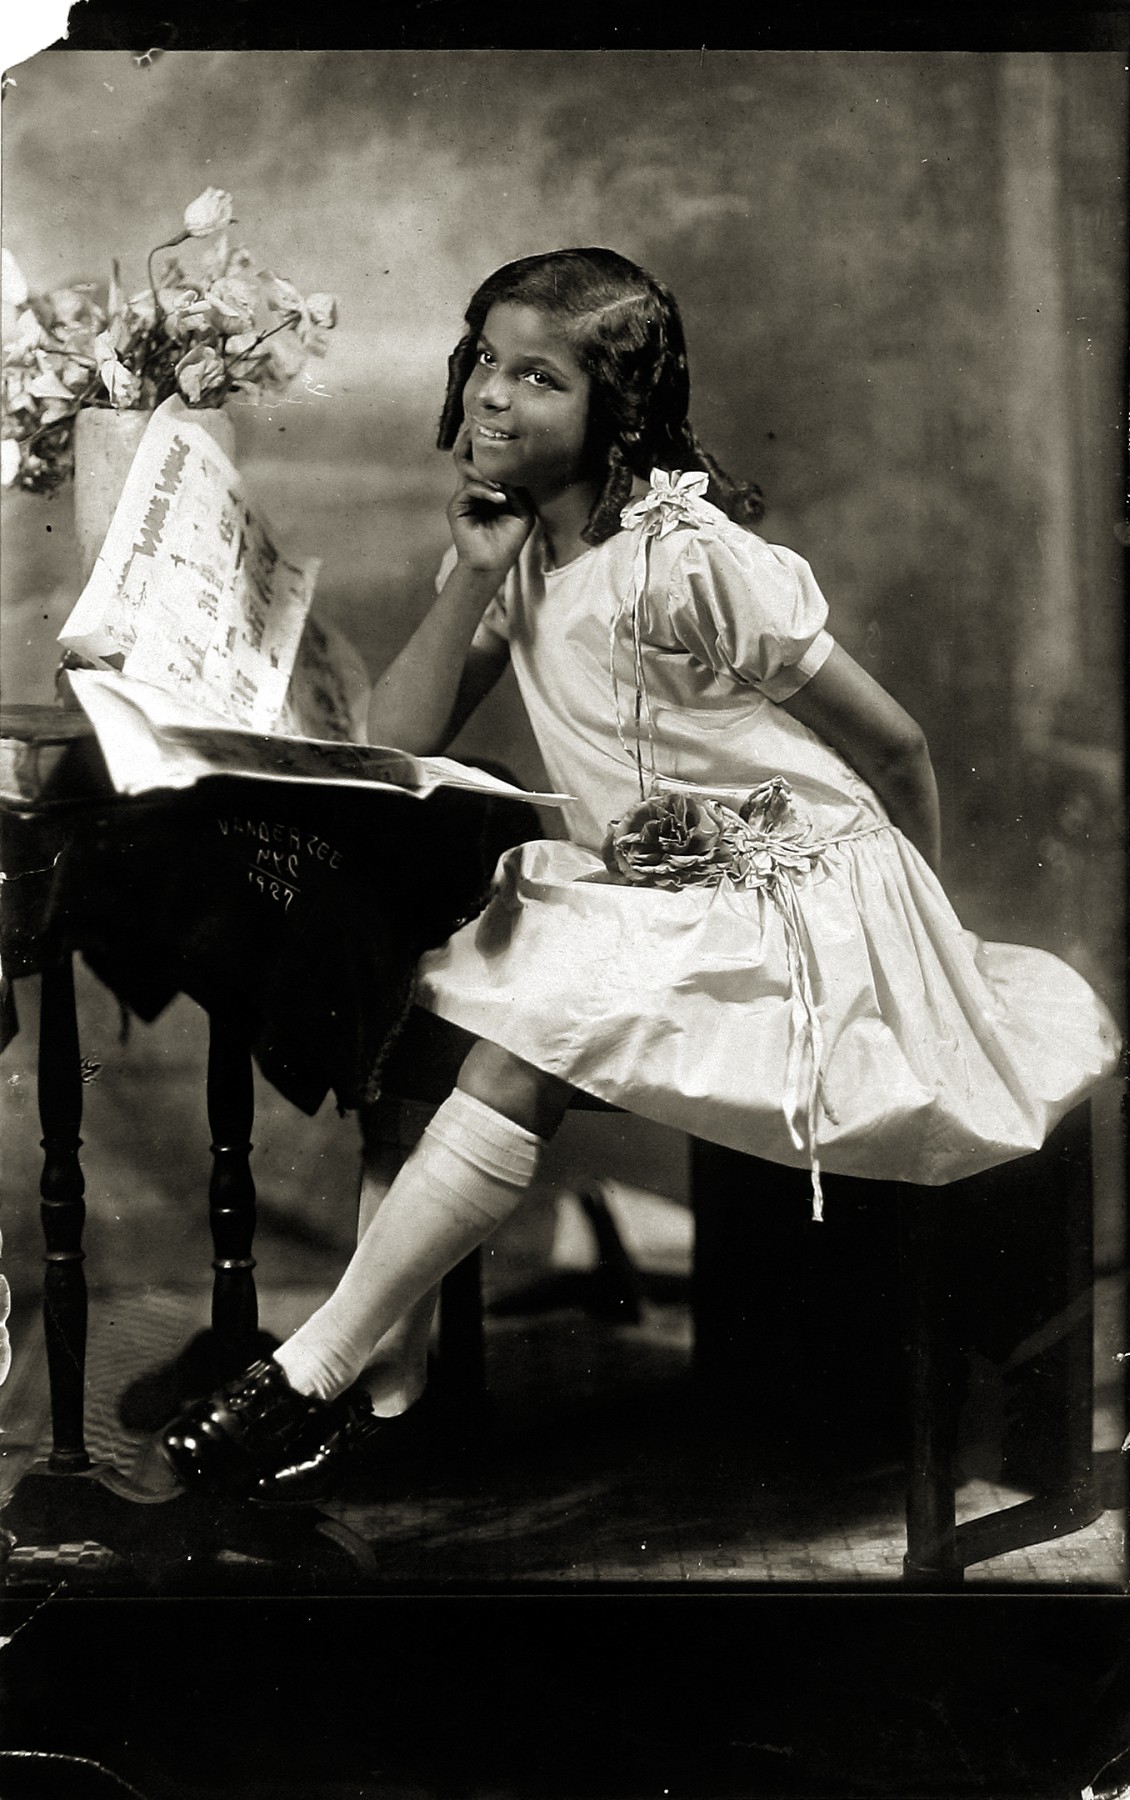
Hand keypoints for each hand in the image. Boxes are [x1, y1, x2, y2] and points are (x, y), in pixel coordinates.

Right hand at [447, 428, 534, 576]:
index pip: (485, 459)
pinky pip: (468, 489)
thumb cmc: (509, 539)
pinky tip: (499, 499)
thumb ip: (518, 491)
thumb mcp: (523, 512)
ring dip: (484, 471)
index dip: (488, 445)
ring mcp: (463, 495)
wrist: (492, 563)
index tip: (501, 429)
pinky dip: (485, 491)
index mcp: (488, 485)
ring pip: (465, 468)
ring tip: (500, 480)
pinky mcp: (456, 506)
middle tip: (483, 429)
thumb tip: (512, 471)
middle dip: (472, 441)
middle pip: (467, 455)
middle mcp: (473, 486)